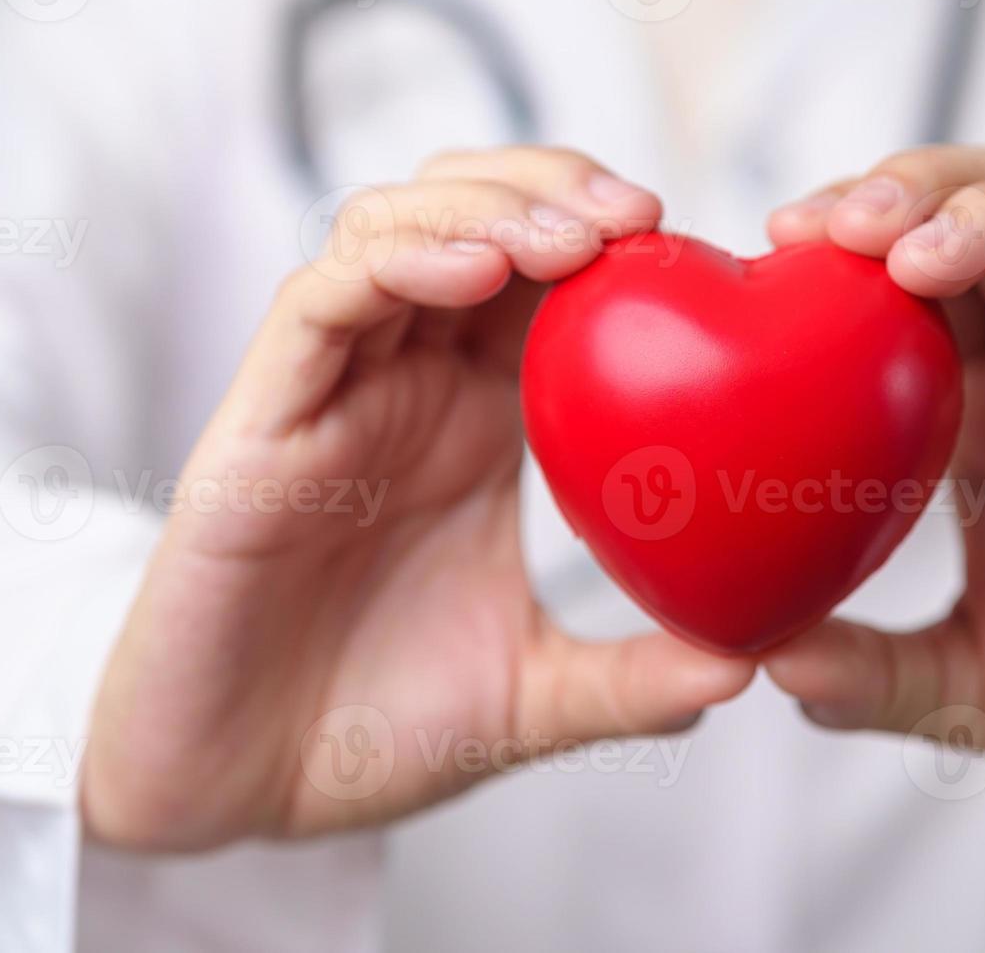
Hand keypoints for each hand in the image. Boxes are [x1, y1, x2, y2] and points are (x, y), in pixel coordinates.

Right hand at [82, 148, 753, 849]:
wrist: (237, 794)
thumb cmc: (369, 730)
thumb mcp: (531, 701)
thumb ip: (632, 680)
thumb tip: (748, 666)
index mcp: (475, 421)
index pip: (543, 278)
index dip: (613, 240)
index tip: (698, 248)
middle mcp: (403, 386)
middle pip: (470, 217)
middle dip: (556, 189)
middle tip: (643, 215)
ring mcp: (330, 394)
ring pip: (392, 229)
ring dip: (485, 208)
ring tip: (573, 237)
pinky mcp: (260, 421)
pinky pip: (320, 303)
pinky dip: (396, 264)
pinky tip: (474, 270)